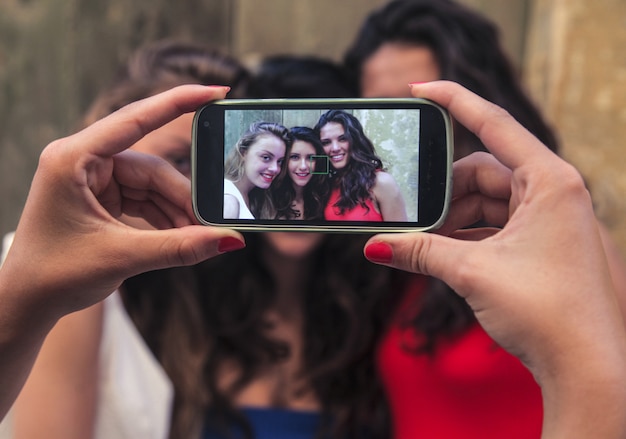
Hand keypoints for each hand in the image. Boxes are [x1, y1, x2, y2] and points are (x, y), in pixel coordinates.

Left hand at [0, 85, 244, 323]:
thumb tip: (229, 241)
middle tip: (213, 224)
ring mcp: (93, 179)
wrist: (27, 302)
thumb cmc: (54, 275)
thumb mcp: (122, 257)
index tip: (216, 91)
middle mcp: (83, 161)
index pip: (135, 118)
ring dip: (176, 213)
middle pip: (152, 169)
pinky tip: (182, 236)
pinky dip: (165, 218)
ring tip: (198, 238)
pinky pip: (145, 199)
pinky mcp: (102, 196)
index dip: (178, 102)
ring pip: (152, 186)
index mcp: (73, 159)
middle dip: (183, 198)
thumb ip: (179, 247)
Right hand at [364, 81, 625, 437]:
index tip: (419, 90)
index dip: (453, 101)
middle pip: (481, 172)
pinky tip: (443, 252)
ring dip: (452, 220)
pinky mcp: (542, 241)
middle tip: (408, 214)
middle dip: (442, 193)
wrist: (586, 368)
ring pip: (486, 201)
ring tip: (423, 243)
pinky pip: (495, 224)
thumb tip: (374, 247)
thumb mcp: (473, 272)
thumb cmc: (548, 313)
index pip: (494, 123)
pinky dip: (467, 234)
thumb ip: (420, 252)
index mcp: (550, 180)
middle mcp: (553, 191)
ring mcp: (549, 217)